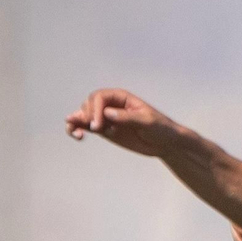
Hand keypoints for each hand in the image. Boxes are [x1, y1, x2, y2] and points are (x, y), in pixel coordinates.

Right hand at [64, 89, 180, 156]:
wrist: (166, 143)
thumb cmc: (161, 128)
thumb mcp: (148, 121)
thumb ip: (128, 117)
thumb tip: (107, 113)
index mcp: (122, 97)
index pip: (100, 97)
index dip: (95, 109)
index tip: (98, 125)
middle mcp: (111, 105)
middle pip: (89, 104)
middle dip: (87, 115)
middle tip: (96, 129)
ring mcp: (106, 118)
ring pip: (84, 115)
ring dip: (76, 122)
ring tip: (75, 133)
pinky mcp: (105, 130)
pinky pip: (86, 127)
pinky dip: (78, 129)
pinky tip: (77, 136)